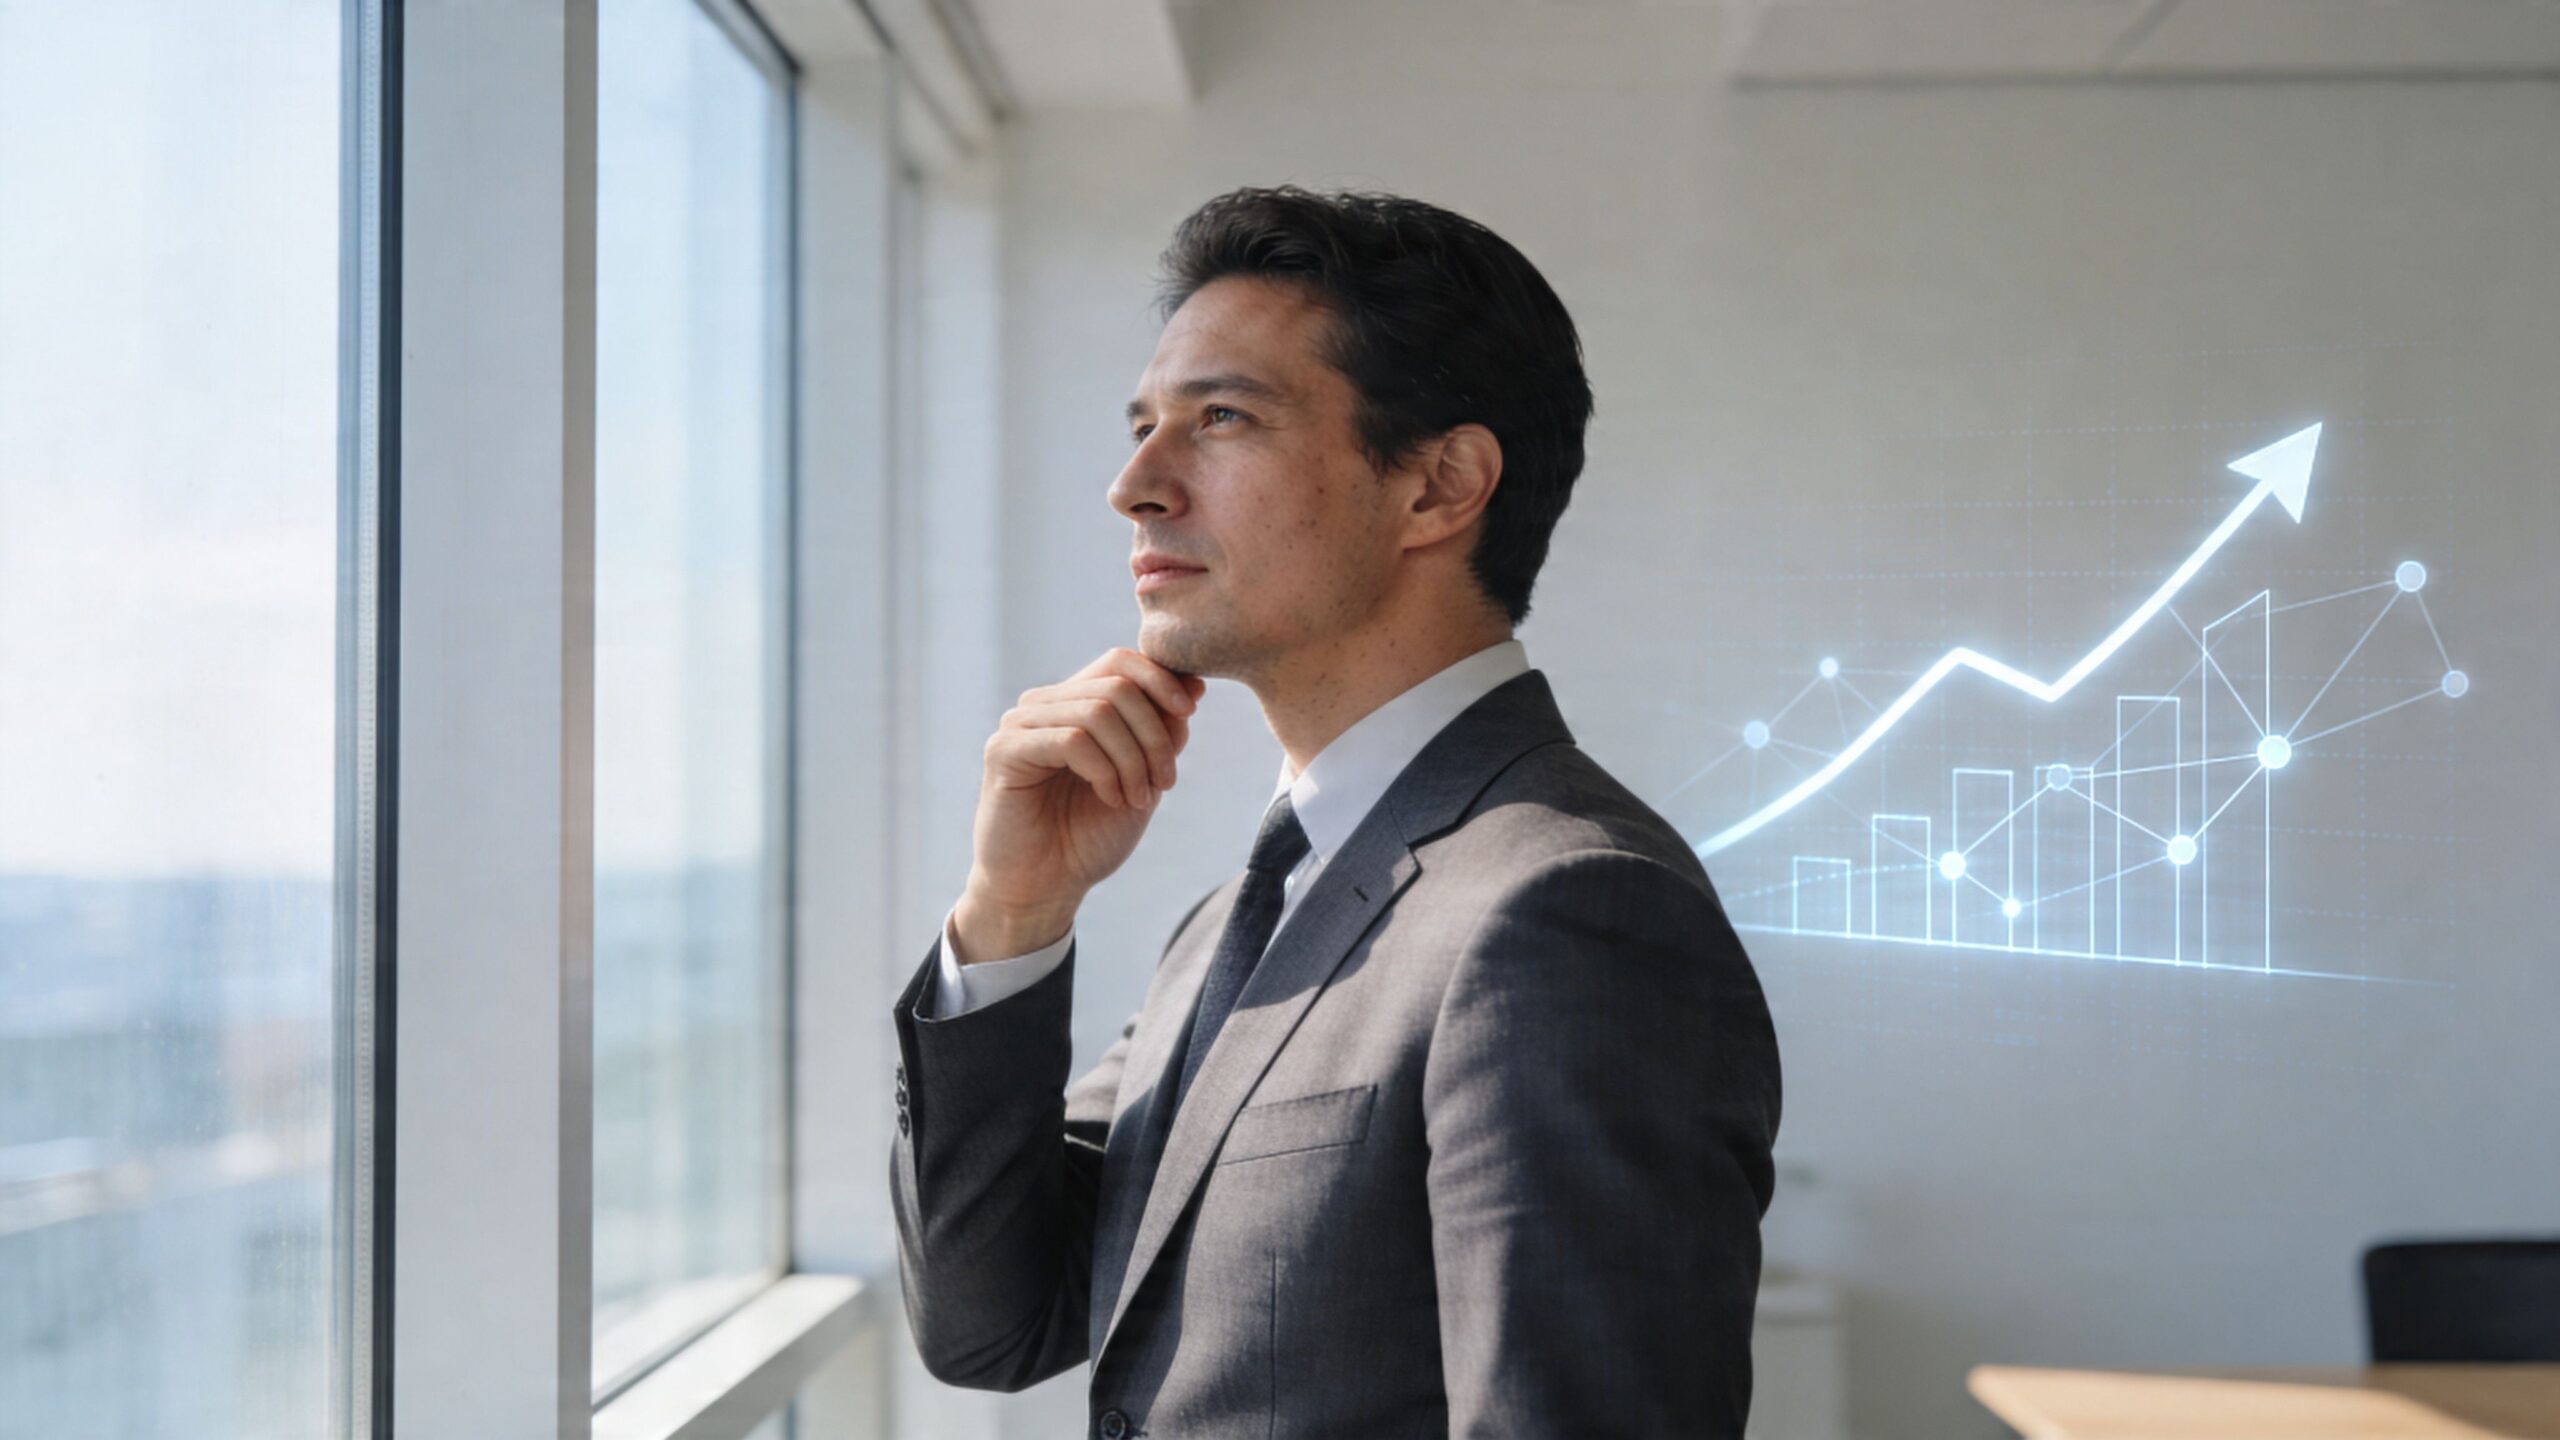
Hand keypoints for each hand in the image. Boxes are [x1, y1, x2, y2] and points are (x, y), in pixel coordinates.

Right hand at [953, 648, 1206, 961]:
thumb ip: (1161, 735)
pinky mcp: (1003, 751)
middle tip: (1165, 783)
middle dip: (1155, 734)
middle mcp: (1044, 705)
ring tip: (1138, 798)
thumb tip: (1192, 688)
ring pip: (1098, 711)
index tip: (1190, 714)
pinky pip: (1072, 741)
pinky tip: (1111, 799)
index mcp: (1075, 704)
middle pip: (1117, 685)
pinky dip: (1105, 772)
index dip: (1162, 680)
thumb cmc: (1088, 837)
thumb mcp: (1142, 779)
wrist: (1044, 888)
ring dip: (1133, 759)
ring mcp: (1020, 725)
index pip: (1120, 661)